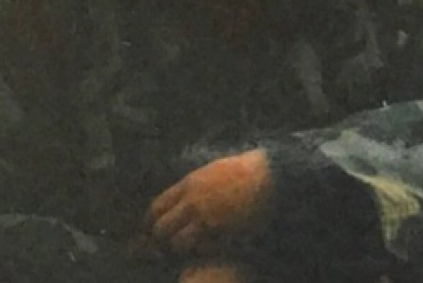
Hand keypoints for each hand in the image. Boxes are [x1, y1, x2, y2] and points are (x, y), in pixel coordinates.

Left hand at [138, 149, 272, 254]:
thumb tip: (185, 194)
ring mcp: (206, 217)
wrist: (270, 176)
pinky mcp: (222, 231)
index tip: (153, 229)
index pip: (158, 206)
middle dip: (163, 239)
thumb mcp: (214, 170)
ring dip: (181, 248)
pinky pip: (201, 249)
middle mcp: (193, 201)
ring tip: (190, 250)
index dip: (152, 221)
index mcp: (190, 183)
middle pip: (162, 227)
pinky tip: (209, 250)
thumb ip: (197, 184)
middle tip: (167, 246)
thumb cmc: (248, 170)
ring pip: (178, 242)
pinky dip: (201, 252)